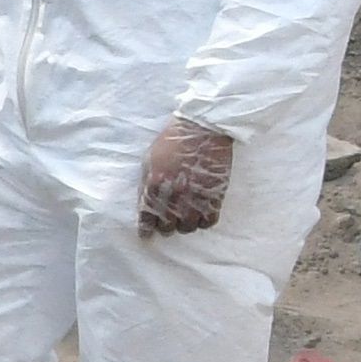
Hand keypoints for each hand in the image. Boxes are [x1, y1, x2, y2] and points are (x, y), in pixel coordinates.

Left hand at [135, 117, 233, 237]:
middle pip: (168, 225)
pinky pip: (209, 220)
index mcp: (156, 182)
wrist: (203, 126)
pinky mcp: (215, 193)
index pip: (148, 215)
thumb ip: (147, 182)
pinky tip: (201, 217)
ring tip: (184, 221)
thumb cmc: (173, 139)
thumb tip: (145, 203)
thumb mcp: (151, 158)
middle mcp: (175, 191)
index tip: (146, 235)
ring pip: (188, 226)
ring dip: (184, 226)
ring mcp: (196, 193)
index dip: (146, 228)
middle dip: (165, 228)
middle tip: (167, 226)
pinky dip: (204, 222)